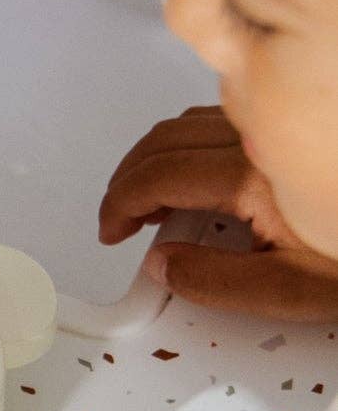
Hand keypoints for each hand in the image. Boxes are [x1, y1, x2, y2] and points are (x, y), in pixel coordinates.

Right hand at [99, 107, 337, 321]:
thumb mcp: (298, 290)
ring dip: (153, 159)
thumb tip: (164, 266)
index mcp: (253, 177)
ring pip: (185, 124)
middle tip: (122, 219)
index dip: (121, 204)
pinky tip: (193, 176)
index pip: (158, 177)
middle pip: (162, 142)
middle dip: (128, 181)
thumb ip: (219, 282)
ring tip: (150, 200)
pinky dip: (185, 145)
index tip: (113, 229)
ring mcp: (273, 126)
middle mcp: (259, 139)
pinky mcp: (287, 127)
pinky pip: (215, 120)